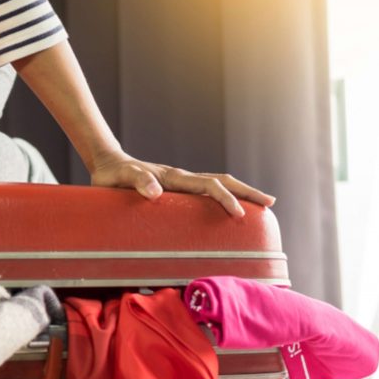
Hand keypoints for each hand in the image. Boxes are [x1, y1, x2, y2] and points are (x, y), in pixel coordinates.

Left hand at [90, 151, 274, 216]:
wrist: (107, 164)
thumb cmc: (111, 175)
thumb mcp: (119, 179)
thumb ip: (136, 181)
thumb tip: (155, 193)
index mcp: (173, 177)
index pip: (207, 186)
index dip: (224, 199)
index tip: (238, 214)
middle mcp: (182, 178)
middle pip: (222, 181)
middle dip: (247, 192)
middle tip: (270, 204)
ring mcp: (182, 182)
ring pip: (218, 184)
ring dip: (240, 193)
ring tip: (262, 206)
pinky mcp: (178, 189)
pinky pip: (206, 192)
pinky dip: (224, 198)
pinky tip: (231, 209)